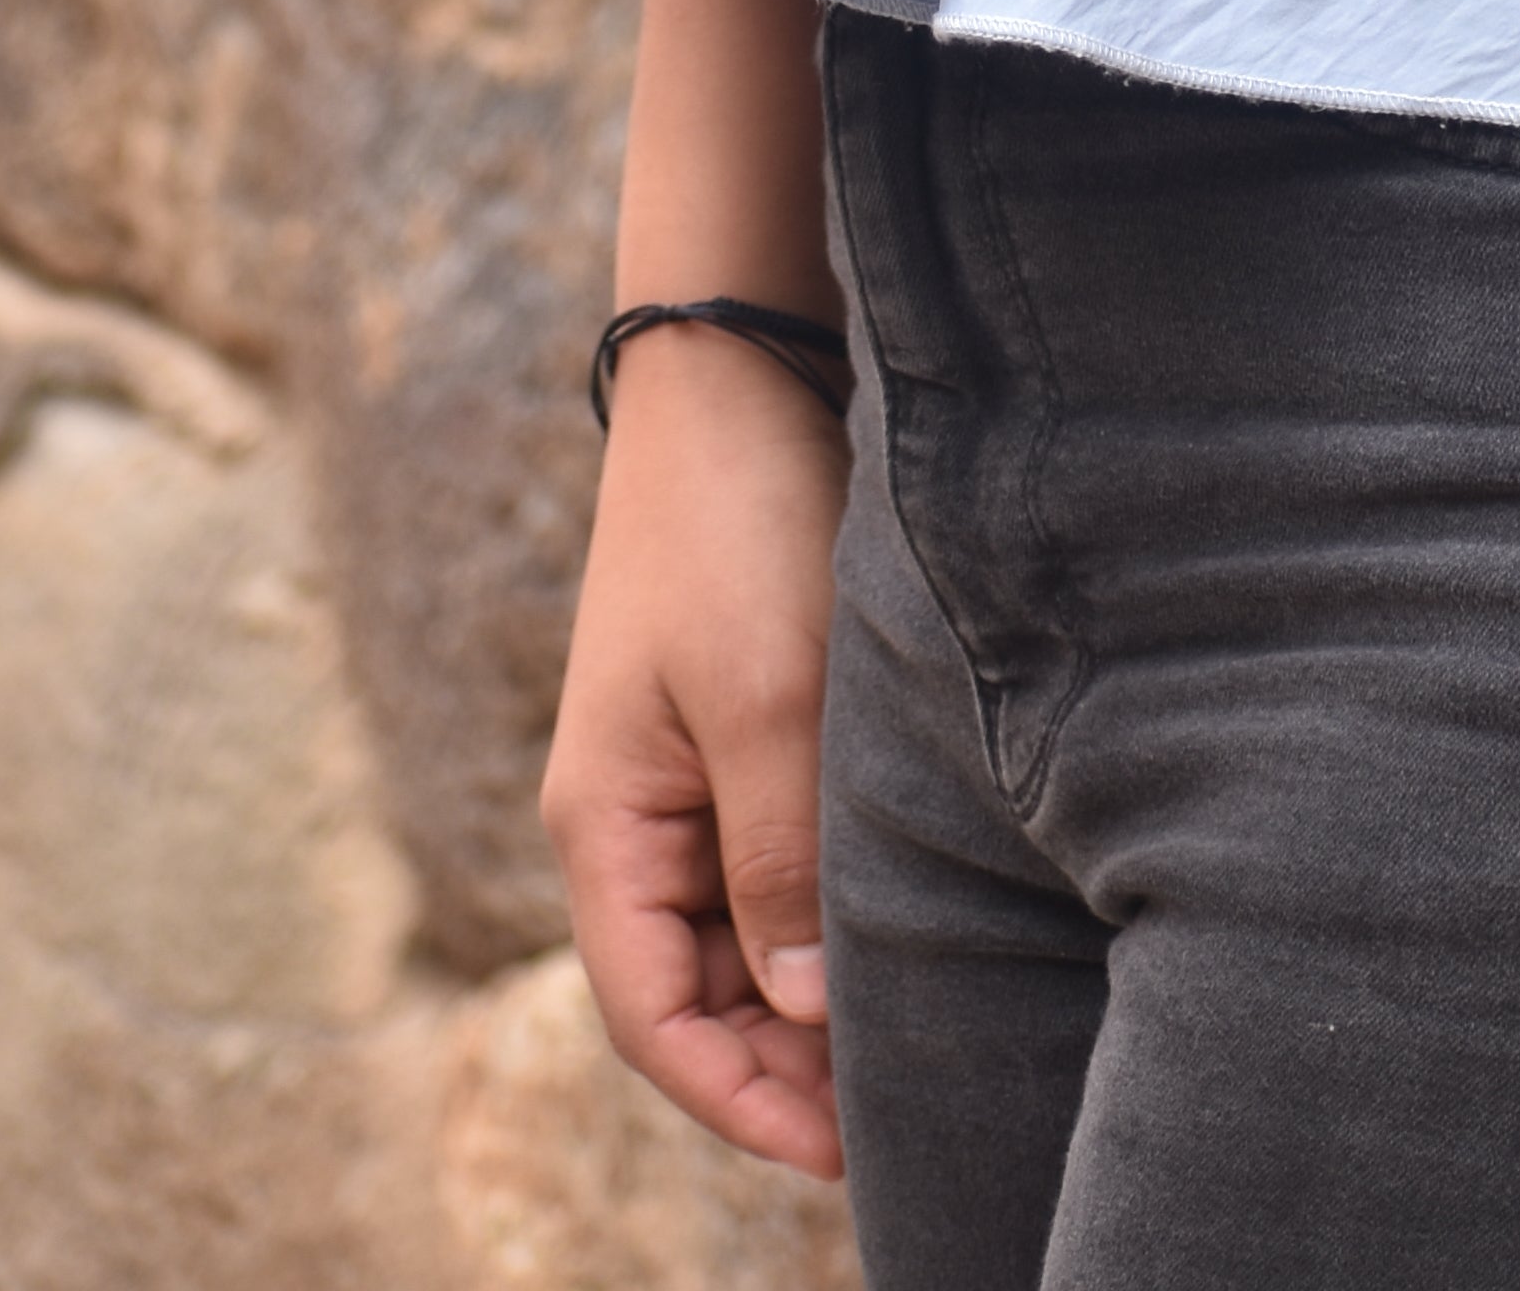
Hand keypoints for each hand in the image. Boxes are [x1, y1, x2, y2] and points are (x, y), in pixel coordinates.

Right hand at [544, 323, 852, 1176]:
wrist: (736, 367)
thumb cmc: (736, 526)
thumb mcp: (767, 699)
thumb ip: (782, 857)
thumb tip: (803, 1012)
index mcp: (606, 823)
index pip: (654, 1018)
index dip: (739, 1102)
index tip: (841, 1151)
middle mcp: (634, 812)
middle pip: (697, 988)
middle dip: (782, 1065)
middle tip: (896, 1115)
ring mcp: (687, 766)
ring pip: (741, 927)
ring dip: (808, 990)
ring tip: (913, 1037)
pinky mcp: (742, 719)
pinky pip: (772, 853)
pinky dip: (824, 905)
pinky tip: (901, 926)